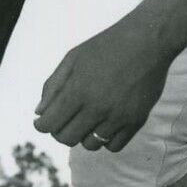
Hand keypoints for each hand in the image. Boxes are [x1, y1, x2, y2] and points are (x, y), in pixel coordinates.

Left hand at [34, 19, 173, 153]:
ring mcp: (118, 116)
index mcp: (78, 89)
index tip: (43, 121)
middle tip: (65, 119)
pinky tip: (105, 123)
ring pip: (90, 145)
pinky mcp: (136, 120)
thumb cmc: (106, 46)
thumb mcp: (73, 58)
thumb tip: (39, 113)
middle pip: (67, 138)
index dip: (42, 125)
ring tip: (88, 118)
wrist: (147, 41)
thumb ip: (53, 86)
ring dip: (84, 135)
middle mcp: (98, 107)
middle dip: (60, 131)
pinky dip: (106, 139)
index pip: (50, 124)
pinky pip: (114, 146)